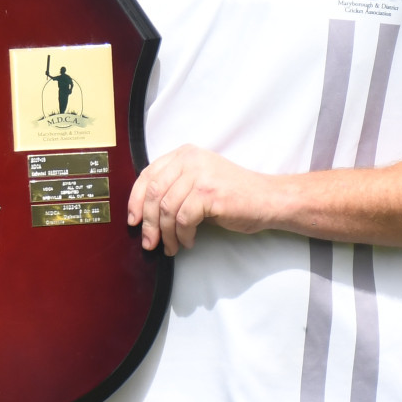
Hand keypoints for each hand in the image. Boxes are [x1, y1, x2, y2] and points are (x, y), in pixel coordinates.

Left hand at [127, 145, 279, 256]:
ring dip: (166, 234)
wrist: (268, 200)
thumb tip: (144, 213)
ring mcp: (201, 175)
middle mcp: (190, 160)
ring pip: (167, 209)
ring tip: (171, 246)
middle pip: (154, 194)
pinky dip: (183, 235)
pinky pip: (184, 219)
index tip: (133, 220)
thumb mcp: (199, 182)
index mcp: (185, 154)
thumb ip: (175, 187)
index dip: (135, 200)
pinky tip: (189, 241)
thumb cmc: (234, 195)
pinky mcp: (209, 194)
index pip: (148, 175)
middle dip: (148, 223)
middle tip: (149, 243)